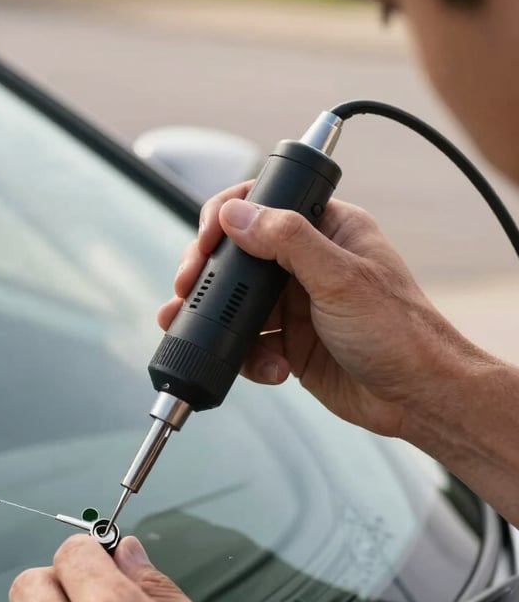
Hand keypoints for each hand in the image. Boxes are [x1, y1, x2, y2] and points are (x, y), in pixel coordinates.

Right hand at [158, 183, 478, 437]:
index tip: (207, 238)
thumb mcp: (341, 278)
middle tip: (188, 286)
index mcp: (328, 230)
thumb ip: (287, 241)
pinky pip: (249, 344)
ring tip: (186, 323)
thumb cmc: (399, 332)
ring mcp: (296, 305)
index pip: (266, 203)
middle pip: (240, 255)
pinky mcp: (289, 344)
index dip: (229, 215)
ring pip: (237, 303)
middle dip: (209, 273)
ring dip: (214, 317)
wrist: (415, 397)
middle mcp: (308, 264)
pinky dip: (246, 357)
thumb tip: (237, 213)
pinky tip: (267, 368)